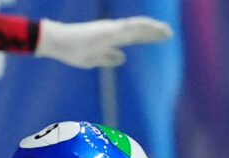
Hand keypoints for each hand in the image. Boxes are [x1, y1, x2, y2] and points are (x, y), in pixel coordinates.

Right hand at [35, 17, 173, 67]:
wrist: (58, 42)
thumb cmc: (71, 50)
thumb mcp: (92, 59)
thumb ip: (108, 58)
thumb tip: (122, 58)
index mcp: (110, 38)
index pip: (134, 36)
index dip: (148, 36)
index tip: (162, 38)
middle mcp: (113, 31)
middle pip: (138, 31)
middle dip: (154, 33)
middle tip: (169, 34)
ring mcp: (112, 29)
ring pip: (137, 27)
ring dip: (152, 29)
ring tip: (166, 32)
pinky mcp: (109, 30)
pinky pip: (129, 27)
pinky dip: (142, 27)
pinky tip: (153, 27)